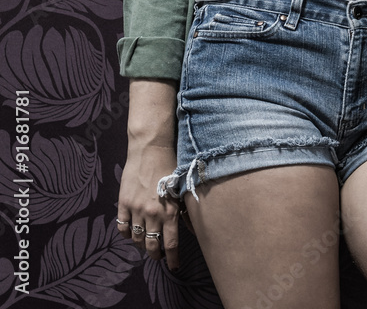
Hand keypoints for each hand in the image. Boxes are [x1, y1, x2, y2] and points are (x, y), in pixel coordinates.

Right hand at [117, 142, 181, 269]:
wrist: (151, 148)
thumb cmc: (170, 165)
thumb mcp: (182, 189)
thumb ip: (186, 211)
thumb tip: (196, 229)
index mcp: (170, 211)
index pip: (171, 244)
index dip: (172, 259)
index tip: (174, 266)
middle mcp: (153, 213)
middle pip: (152, 246)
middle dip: (156, 255)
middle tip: (159, 257)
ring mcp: (136, 209)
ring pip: (137, 238)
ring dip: (142, 244)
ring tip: (146, 244)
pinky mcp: (123, 203)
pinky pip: (122, 227)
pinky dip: (126, 233)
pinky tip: (131, 232)